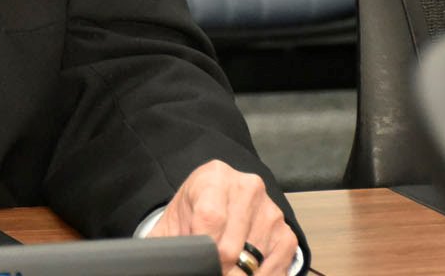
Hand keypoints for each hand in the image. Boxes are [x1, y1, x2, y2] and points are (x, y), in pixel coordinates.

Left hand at [148, 160, 296, 275]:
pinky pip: (273, 268)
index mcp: (214, 177)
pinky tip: (244, 273)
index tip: (199, 263)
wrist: (216, 203)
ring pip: (252, 260)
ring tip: (223, 271)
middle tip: (210, 271)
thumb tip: (158, 263)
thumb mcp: (173, 221)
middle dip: (218, 267)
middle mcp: (246, 188)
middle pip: (232, 245)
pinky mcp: (285, 233)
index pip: (210, 217)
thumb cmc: (193, 214)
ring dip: (238, 273)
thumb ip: (165, 241)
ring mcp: (270, 211)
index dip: (203, 249)